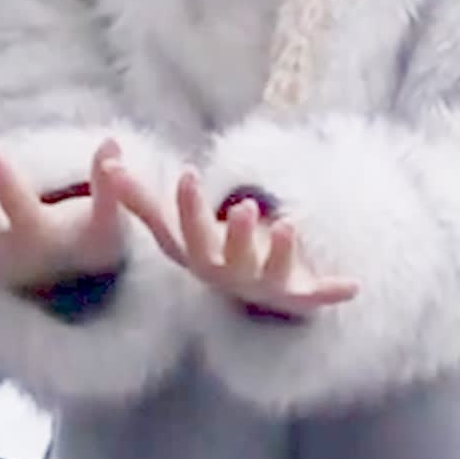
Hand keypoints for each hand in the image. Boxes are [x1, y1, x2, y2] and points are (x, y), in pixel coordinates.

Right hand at [102, 163, 358, 321]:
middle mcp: (231, 273)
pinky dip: (333, 291)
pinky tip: (353, 285)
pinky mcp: (298, 294)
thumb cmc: (210, 249)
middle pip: (226, 257)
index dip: (188, 206)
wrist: (249, 294)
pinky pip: (315, 295)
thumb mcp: (177, 227)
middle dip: (234, 234)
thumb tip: (106, 164)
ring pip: (270, 273)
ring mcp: (265, 285)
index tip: (189, 174)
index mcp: (202, 254)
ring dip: (279, 253)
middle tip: (243, 206)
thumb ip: (142, 199)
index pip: (188, 232)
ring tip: (288, 225)